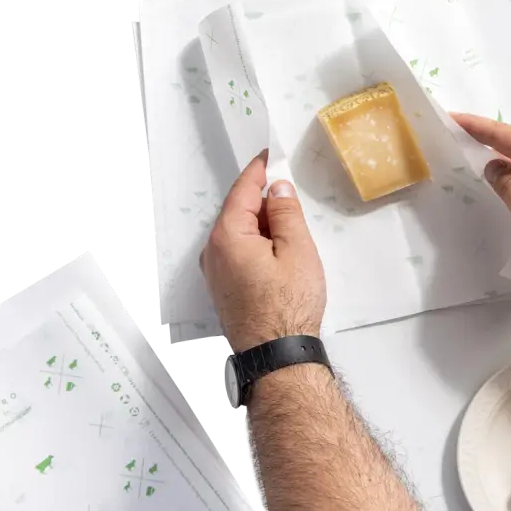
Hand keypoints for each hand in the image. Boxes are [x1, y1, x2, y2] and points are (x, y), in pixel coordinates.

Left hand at [201, 152, 325, 351]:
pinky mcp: (223, 287)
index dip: (259, 170)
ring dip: (262, 223)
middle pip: (238, 210)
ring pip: (239, 232)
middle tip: (289, 190)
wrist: (277, 355)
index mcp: (228, 235)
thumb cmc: (289, 303)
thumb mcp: (296, 249)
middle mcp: (213, 250)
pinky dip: (257, 242)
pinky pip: (237, 251)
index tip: (270, 155)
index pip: (243, 190)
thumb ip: (285, 212)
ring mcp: (215, 271)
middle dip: (263, 199)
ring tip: (291, 226)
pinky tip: (278, 250)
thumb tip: (277, 188)